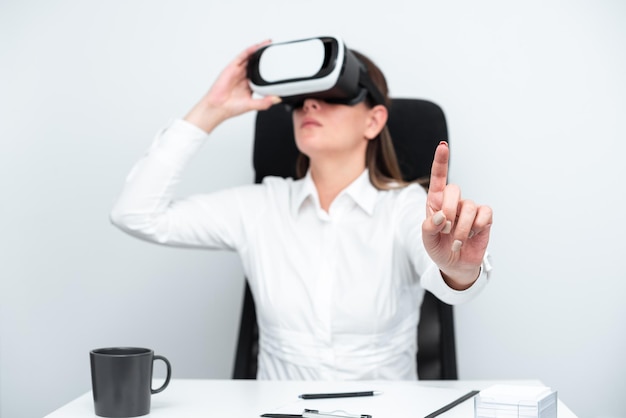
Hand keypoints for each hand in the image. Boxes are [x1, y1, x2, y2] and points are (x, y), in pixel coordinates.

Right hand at [184, 40, 280, 132]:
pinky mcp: (231, 68)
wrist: (218, 107)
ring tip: (267, 43)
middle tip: (274, 48)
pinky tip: (256, 47)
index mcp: (250, 84)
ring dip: (258, 50)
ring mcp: (238, 71)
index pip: (261, 73)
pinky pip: (241, 57)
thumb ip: (264, 102)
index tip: (278, 63)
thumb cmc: (231, 107)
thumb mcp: (252, 105)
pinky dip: (249, 51)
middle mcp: (244, 76)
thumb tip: (276, 99)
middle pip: (256, 62)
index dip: (269, 67)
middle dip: (264, 55)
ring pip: (249, 57)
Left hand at [421, 141, 492, 289]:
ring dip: (462, 227)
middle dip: (449, 211)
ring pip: (469, 206)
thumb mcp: (427, 240)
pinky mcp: (485, 217)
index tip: (443, 145)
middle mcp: (453, 202)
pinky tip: (473, 235)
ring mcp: (469, 209)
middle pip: (454, 189)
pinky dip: (477, 227)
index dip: (441, 161)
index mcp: (436, 202)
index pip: (438, 178)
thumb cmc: (439, 248)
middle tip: (447, 230)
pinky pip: (485, 212)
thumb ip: (430, 227)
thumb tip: (443, 216)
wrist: (455, 265)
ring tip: (457, 241)